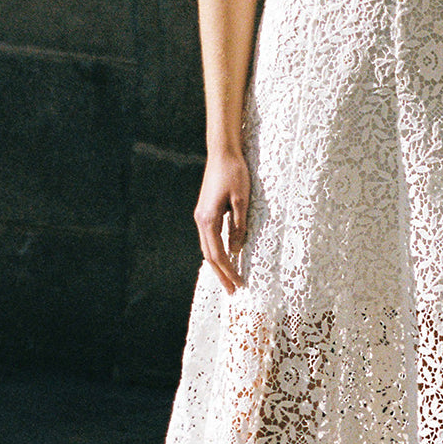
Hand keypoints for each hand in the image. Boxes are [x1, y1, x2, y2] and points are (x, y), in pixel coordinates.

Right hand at [194, 150, 250, 294]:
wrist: (222, 153)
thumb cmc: (234, 173)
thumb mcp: (241, 200)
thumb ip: (238, 226)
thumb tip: (236, 250)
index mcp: (208, 219)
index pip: (218, 253)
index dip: (228, 271)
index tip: (238, 285)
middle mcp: (201, 219)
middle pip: (209, 254)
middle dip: (221, 273)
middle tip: (233, 291)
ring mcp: (201, 215)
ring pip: (208, 246)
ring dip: (218, 263)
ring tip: (229, 278)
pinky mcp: (206, 210)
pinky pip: (210, 237)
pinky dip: (217, 250)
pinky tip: (225, 255)